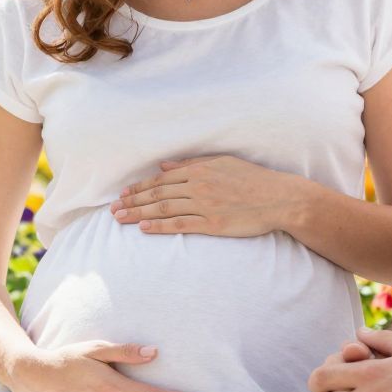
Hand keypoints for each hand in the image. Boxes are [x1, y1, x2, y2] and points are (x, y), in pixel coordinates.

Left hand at [111, 155, 313, 237]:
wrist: (279, 198)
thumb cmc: (253, 180)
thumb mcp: (223, 163)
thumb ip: (193, 163)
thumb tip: (166, 166)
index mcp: (200, 170)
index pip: (162, 179)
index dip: (140, 187)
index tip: (124, 193)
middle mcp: (198, 186)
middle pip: (157, 194)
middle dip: (132, 200)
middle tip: (113, 208)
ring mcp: (204, 205)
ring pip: (163, 208)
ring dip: (138, 213)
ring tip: (119, 218)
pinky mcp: (212, 224)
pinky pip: (180, 224)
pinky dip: (159, 226)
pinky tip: (144, 228)